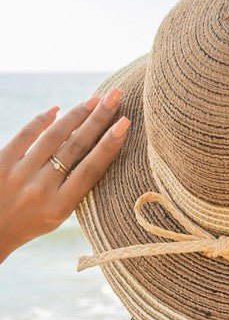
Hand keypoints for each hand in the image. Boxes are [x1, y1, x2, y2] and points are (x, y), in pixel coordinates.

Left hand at [0, 88, 129, 262]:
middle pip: (76, 147)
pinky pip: (25, 135)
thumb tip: (91, 147)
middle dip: (98, 119)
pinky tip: (57, 109)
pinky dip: (42, 120)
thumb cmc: (31, 222)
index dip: (109, 144)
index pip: (90, 169)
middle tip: (115, 96)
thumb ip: (74, 188)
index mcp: (59, 207)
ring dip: (76, 115)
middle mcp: (40, 189)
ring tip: (94, 100)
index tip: (124, 123)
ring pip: (53, 137)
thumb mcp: (58, 215)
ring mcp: (19, 174)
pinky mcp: (1, 162)